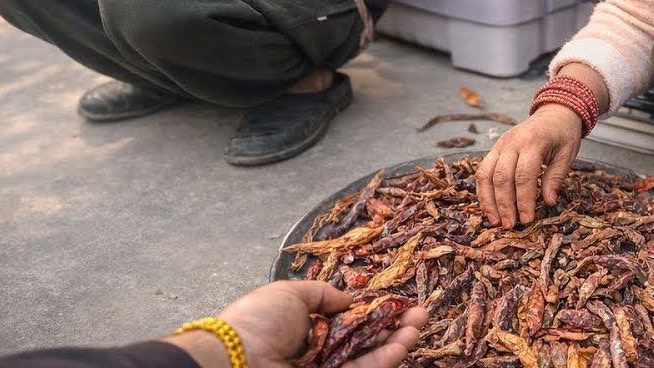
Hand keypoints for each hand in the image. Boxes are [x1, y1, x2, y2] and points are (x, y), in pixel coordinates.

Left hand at [163, 280, 426, 367]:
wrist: (233, 361)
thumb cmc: (256, 322)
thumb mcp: (290, 293)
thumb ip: (323, 294)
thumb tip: (349, 297)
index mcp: (304, 328)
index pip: (346, 321)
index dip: (372, 311)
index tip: (394, 301)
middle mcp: (317, 352)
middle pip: (363, 340)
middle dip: (393, 326)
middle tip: (418, 312)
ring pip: (369, 357)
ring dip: (398, 341)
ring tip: (420, 322)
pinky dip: (387, 357)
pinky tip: (405, 341)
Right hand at [475, 104, 582, 227]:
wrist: (553, 112)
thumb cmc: (563, 134)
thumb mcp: (567, 154)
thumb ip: (556, 177)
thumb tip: (549, 202)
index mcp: (533, 141)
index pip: (524, 175)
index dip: (524, 200)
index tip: (527, 220)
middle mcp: (512, 142)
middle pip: (502, 177)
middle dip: (504, 204)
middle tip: (509, 226)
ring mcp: (500, 144)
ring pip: (485, 174)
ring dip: (488, 200)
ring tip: (495, 221)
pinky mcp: (494, 148)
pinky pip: (482, 170)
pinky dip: (482, 190)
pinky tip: (488, 207)